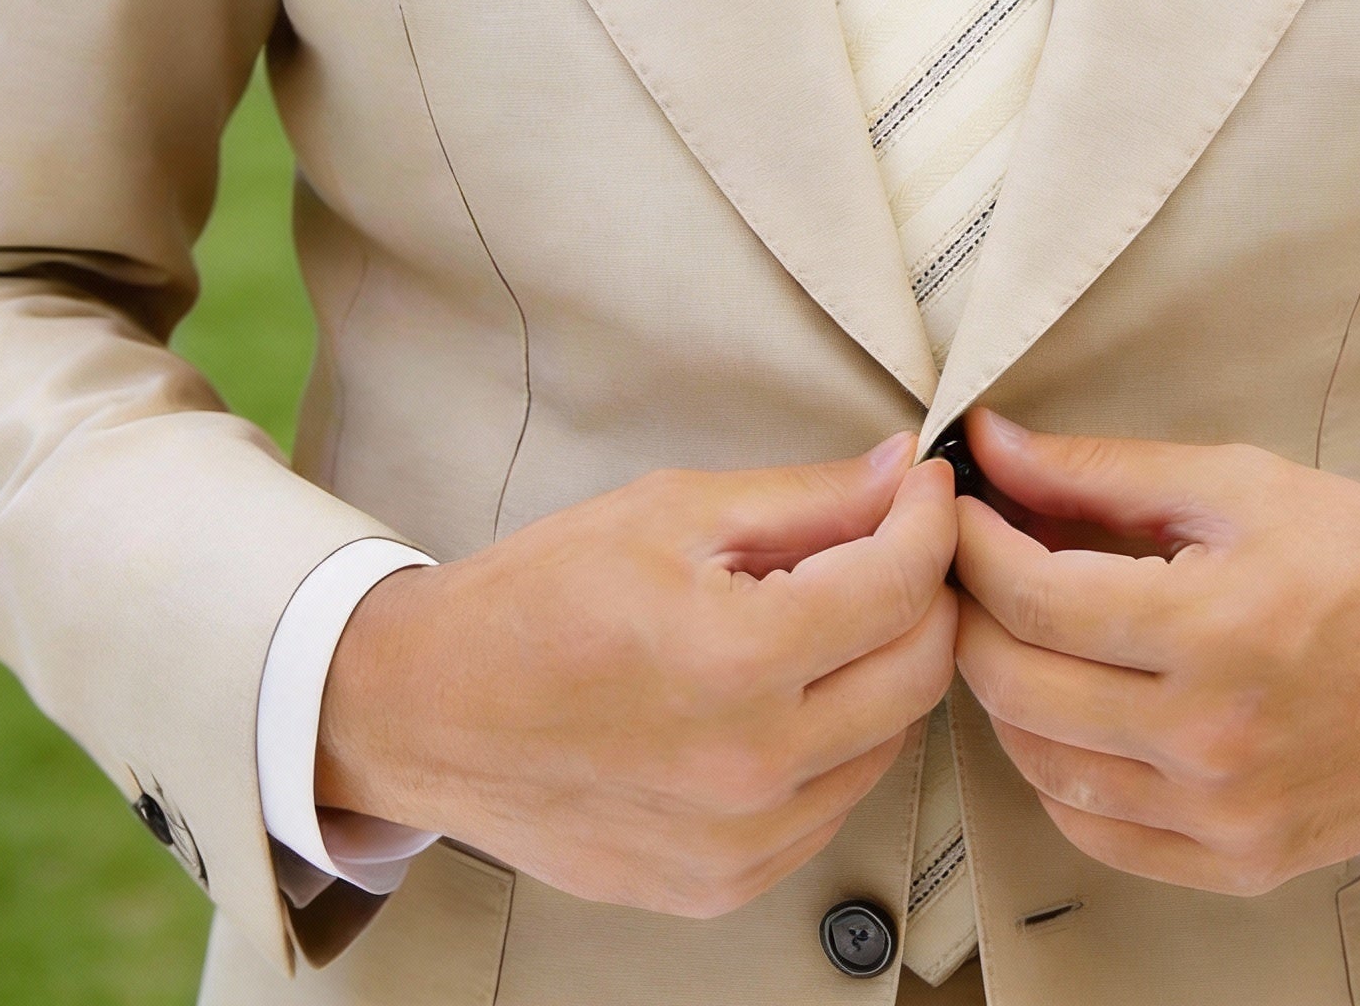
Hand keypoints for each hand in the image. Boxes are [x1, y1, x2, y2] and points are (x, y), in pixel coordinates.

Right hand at [317, 435, 957, 915]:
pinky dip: (838, 740)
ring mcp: (740, 842)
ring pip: (890, 740)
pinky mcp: (724, 884)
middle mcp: (750, 767)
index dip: (930, 519)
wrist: (429, 712)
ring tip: (826, 615)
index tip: (925, 490)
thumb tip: (901, 474)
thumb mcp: (672, 511)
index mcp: (735, 661)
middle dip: (926, 591)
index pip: (901, 585)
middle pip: (920, 670)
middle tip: (894, 543)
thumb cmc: (534, 604)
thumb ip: (806, 498)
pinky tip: (788, 692)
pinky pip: (834, 803)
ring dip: (885, 667)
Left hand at [952, 411, 1359, 896]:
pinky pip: (1096, 831)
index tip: (958, 508)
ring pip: (1040, 764)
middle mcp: (1213, 737)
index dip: (972, 544)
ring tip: (1017, 630)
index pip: (1032, 597)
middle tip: (971, 564)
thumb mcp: (1238, 484)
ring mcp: (1225, 814)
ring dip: (1004, 692)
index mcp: (1214, 628)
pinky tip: (1068, 712)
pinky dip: (1057, 771)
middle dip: (971, 612)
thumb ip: (1100, 470)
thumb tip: (992, 444)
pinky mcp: (1240, 861)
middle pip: (1016, 683)